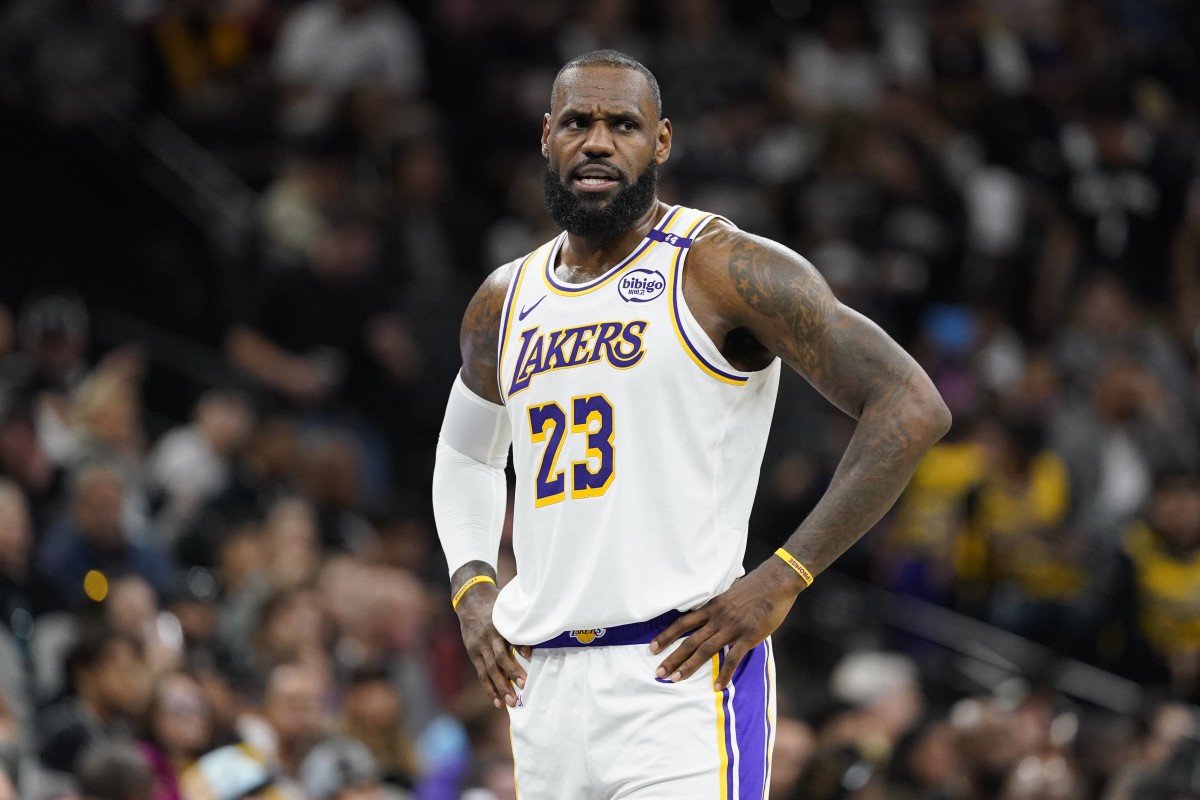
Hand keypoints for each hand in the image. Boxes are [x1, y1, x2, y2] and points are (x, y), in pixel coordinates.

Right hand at [456, 583, 530, 707]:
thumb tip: (530, 649)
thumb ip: (517, 626)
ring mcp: (478, 646)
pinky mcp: (473, 653)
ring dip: (499, 687)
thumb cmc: (495, 604)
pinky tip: (496, 700)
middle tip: (523, 688)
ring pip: (488, 670)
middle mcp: (487, 637)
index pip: (508, 640)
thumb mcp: (507, 609)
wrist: (470, 598)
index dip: (518, 648)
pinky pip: (480, 673)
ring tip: (510, 702)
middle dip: (510, 675)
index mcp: (498, 625)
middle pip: (498, 659)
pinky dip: (488, 687)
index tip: (529, 657)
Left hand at [649, 559, 804, 689]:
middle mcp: (717, 618)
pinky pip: (733, 658)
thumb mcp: (729, 592)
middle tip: (658, 673)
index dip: (666, 635)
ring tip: (675, 679)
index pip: (683, 622)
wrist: (776, 582)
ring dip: (689, 666)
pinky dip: (724, 674)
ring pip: (705, 650)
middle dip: (672, 657)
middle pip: (689, 640)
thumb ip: (718, 604)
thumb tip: (711, 610)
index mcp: (711, 607)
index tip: (652, 647)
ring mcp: (732, 628)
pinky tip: (717, 687)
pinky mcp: (748, 636)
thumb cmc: (755, 586)